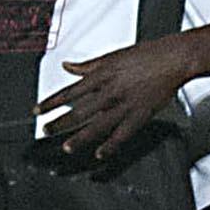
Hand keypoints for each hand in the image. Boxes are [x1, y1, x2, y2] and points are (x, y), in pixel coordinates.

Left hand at [41, 30, 203, 158]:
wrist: (171, 58)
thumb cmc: (144, 55)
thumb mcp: (110, 57)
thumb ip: (86, 65)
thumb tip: (67, 65)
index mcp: (101, 76)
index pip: (69, 91)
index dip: (51, 102)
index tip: (37, 111)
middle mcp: (109, 91)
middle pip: (79, 110)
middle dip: (60, 122)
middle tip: (45, 131)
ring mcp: (124, 104)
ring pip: (97, 124)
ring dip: (81, 137)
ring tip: (67, 147)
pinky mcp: (140, 114)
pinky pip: (122, 133)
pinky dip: (111, 145)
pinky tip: (100, 154)